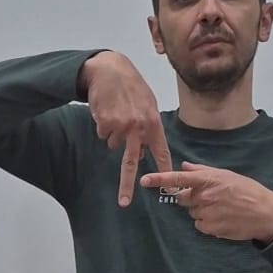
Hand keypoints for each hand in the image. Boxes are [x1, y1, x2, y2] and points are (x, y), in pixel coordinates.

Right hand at [81, 51, 172, 205]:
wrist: (110, 69)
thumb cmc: (131, 87)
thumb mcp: (148, 105)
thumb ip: (148, 128)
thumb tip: (143, 152)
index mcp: (154, 124)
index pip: (161, 153)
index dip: (165, 172)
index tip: (168, 189)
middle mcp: (139, 127)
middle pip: (132, 163)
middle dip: (127, 185)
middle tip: (124, 202)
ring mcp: (121, 126)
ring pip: (114, 145)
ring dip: (113, 135)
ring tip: (116, 114)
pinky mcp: (105, 123)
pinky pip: (103, 134)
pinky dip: (103, 126)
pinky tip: (107, 110)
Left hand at [141, 161, 272, 243]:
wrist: (265, 213)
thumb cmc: (247, 190)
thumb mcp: (226, 174)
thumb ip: (202, 170)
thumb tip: (184, 166)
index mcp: (208, 180)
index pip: (179, 178)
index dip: (160, 179)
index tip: (144, 181)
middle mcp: (204, 196)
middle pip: (183, 198)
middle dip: (192, 198)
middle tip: (211, 197)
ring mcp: (207, 213)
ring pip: (192, 213)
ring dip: (201, 211)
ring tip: (221, 208)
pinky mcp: (210, 228)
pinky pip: (199, 225)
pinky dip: (207, 223)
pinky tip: (222, 218)